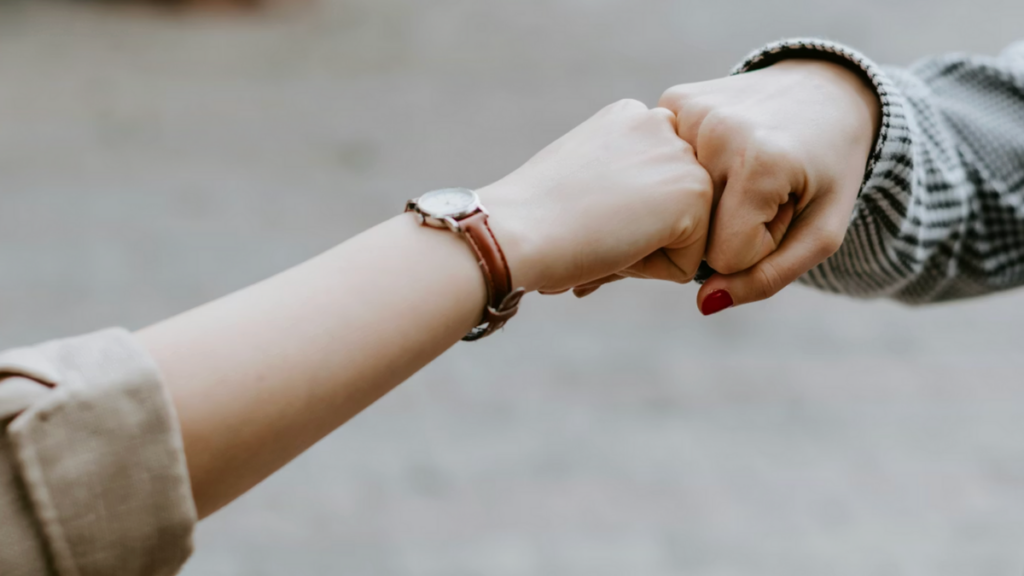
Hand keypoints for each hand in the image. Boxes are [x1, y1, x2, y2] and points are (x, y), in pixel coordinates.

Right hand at [479, 99, 712, 294]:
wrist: (518, 228)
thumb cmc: (533, 216)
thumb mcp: (581, 176)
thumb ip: (620, 181)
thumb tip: (645, 219)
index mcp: (630, 116)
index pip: (653, 186)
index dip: (620, 215)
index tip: (583, 213)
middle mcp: (661, 123)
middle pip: (671, 209)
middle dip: (639, 233)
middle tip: (591, 229)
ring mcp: (683, 155)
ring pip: (684, 235)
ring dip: (645, 251)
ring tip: (602, 236)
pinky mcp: (695, 192)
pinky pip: (688, 262)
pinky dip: (652, 271)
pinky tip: (616, 246)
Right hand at [658, 59, 880, 313]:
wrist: (829, 90)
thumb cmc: (830, 169)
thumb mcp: (822, 233)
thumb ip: (769, 278)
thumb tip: (704, 304)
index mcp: (760, 161)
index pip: (726, 254)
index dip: (756, 246)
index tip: (781, 211)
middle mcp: (716, 130)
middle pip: (695, 227)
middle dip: (728, 224)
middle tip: (764, 192)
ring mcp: (688, 110)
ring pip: (676, 200)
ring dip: (708, 199)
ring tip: (742, 170)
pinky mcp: (672, 98)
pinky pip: (666, 166)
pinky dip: (690, 170)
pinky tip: (719, 151)